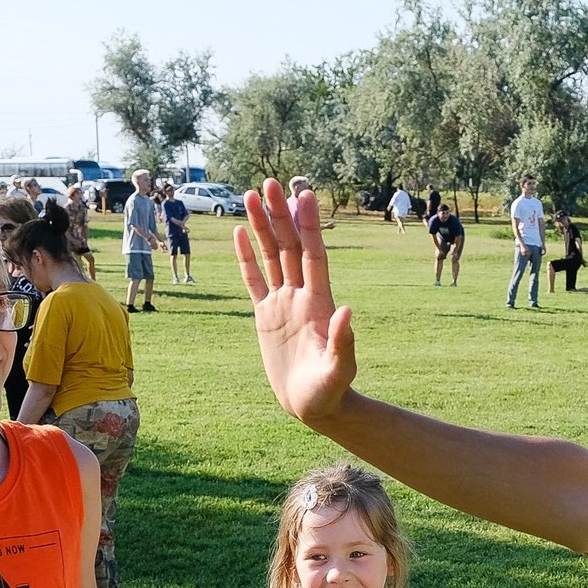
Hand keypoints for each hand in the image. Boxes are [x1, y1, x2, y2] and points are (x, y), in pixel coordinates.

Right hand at [236, 179, 357, 426]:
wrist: (314, 405)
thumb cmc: (331, 391)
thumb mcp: (339, 369)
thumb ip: (343, 342)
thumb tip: (346, 311)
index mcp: (318, 303)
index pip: (312, 255)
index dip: (308, 226)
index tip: (305, 194)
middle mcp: (300, 296)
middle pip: (288, 246)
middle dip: (280, 214)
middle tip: (270, 182)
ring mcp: (282, 303)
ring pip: (270, 256)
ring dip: (263, 226)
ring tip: (252, 194)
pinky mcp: (265, 316)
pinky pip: (253, 280)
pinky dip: (246, 257)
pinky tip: (240, 231)